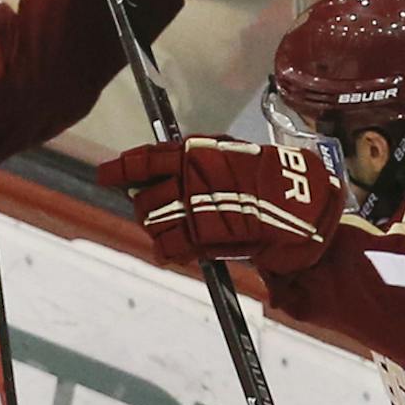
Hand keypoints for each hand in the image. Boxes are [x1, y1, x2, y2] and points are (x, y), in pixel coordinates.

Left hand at [99, 136, 341, 271]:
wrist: (300, 203)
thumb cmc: (272, 179)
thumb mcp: (234, 156)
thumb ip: (203, 162)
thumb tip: (171, 171)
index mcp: (196, 152)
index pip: (145, 159)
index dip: (121, 169)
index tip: (104, 175)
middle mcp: (188, 178)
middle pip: (144, 197)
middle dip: (146, 207)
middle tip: (160, 213)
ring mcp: (193, 208)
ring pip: (153, 223)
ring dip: (158, 230)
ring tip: (175, 233)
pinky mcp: (202, 237)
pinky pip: (169, 247)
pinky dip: (168, 252)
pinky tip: (175, 252)